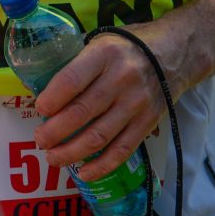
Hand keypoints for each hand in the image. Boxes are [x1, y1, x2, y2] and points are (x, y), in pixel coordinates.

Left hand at [33, 29, 166, 181]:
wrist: (175, 53)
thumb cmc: (128, 47)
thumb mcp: (102, 43)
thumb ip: (78, 64)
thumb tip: (45, 92)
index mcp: (105, 54)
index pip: (72, 80)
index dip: (52, 99)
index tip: (39, 109)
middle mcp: (121, 79)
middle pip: (82, 112)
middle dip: (54, 131)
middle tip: (40, 139)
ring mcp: (136, 104)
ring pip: (98, 136)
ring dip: (71, 152)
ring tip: (52, 158)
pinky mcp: (147, 123)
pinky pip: (121, 150)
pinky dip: (101, 166)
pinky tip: (83, 172)